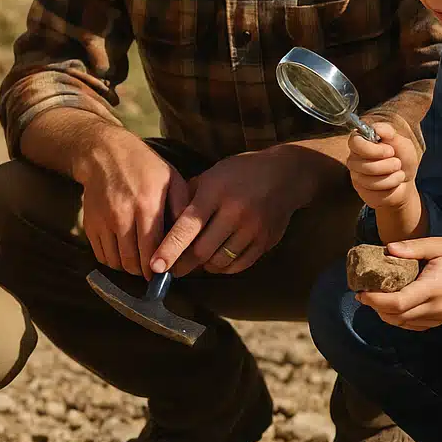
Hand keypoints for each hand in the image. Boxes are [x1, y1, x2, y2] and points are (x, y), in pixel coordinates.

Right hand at [75, 130, 189, 277]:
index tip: (165, 271)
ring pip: (116, 262)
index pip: (153, 252)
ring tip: (139, 259)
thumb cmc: (143, 166)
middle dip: (145, 271)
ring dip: (129, 267)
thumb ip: (182, 208)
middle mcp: (122, 216)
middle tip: (153, 267)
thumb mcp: (171, 179)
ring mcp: (103, 221)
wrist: (104, 152)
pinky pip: (101, 255)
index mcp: (147, 206)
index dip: (160, 268)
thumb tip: (190, 236)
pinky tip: (123, 251)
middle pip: (133, 262)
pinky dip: (113, 260)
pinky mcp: (90, 224)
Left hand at [152, 148, 308, 276]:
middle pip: (202, 251)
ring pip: (219, 262)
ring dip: (203, 266)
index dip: (169, 249)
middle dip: (182, 264)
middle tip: (171, 269)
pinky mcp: (266, 241)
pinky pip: (239, 265)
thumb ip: (189, 196)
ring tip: (197, 259)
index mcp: (215, 192)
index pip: (187, 227)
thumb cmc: (242, 172)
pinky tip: (217, 259)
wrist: (287, 175)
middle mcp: (235, 212)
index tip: (155, 266)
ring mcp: (253, 229)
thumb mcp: (212, 174)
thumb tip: (165, 221)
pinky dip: (223, 267)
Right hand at [348, 122, 421, 217]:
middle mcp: (354, 158)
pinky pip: (375, 190)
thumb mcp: (400, 141)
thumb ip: (387, 131)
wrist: (406, 179)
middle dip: (388, 165)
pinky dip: (391, 186)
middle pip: (364, 164)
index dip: (373, 149)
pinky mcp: (362, 190)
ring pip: (370, 179)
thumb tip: (376, 129)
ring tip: (397, 172)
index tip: (390, 151)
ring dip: (392, 176)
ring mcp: (356, 175)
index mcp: (361, 142)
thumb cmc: (402, 158)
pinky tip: (393, 182)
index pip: (355, 143)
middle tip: (397, 162)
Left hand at [357, 236, 441, 329]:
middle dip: (374, 306)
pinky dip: (396, 317)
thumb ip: (412, 248)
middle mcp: (433, 308)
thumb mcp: (440, 246)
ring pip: (401, 323)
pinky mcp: (437, 321)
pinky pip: (411, 325)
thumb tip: (387, 249)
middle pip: (395, 316)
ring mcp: (436, 318)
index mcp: (432, 288)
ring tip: (373, 296)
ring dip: (383, 313)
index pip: (397, 303)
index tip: (360, 291)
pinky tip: (390, 304)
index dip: (375, 300)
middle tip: (362, 291)